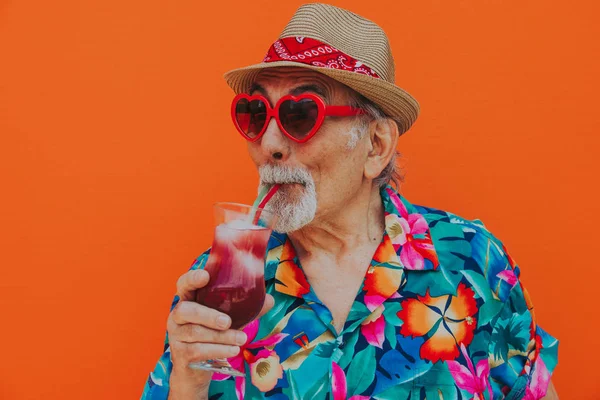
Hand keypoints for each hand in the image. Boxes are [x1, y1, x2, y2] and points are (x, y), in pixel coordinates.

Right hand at [166, 269, 273, 398]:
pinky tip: (233, 350)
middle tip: (228, 321)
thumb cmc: (211, 336)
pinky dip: (218, 350)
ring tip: (242, 339)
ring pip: (195, 332)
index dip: (192, 278)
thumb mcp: (228, 320)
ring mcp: (176, 335)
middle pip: (186, 310)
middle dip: (208, 315)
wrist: (193, 370)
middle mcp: (177, 316)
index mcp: (188, 300)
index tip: (206, 276)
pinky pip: (198, 350)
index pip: (184, 284)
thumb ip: (245, 309)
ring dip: (221, 336)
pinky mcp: (179, 353)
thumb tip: (269, 300)